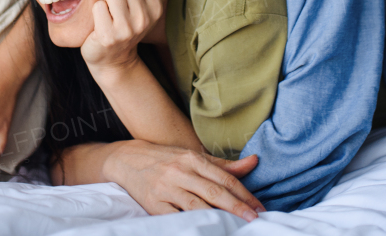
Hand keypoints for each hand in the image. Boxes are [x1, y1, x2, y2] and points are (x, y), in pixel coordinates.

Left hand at [81, 0, 168, 75]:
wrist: (113, 59)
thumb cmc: (128, 26)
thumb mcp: (147, 8)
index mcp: (156, 8)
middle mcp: (145, 18)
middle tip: (117, 1)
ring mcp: (127, 29)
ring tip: (109, 11)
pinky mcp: (108, 36)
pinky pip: (98, 6)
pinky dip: (97, 11)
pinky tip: (101, 21)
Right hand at [103, 140, 263, 220]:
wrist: (127, 159)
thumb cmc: (166, 159)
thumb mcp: (194, 157)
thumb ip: (224, 165)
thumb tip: (254, 162)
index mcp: (193, 159)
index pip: (224, 178)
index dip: (244, 194)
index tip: (258, 208)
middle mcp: (180, 172)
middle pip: (214, 192)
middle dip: (236, 207)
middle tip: (254, 219)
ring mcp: (166, 188)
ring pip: (196, 205)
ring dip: (217, 217)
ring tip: (234, 227)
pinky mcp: (153, 204)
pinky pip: (174, 217)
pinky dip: (190, 224)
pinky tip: (204, 229)